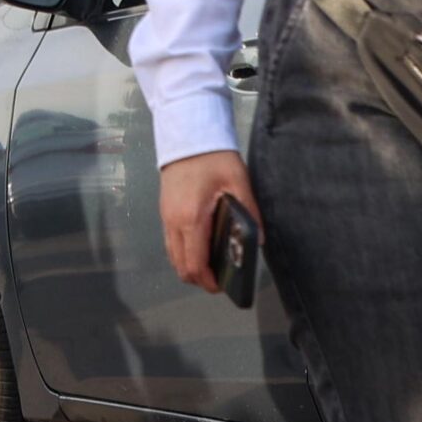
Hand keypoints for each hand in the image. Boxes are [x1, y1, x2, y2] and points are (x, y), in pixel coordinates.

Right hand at [158, 149, 258, 293]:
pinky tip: (201, 246)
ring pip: (172, 255)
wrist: (187, 135)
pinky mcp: (164, 211)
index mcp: (191, 219)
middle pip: (179, 265)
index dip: (208, 281)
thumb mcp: (239, 183)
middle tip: (221, 278)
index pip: (194, 263)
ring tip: (212, 264)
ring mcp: (165, 217)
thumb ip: (249, 212)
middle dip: (199, 278)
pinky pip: (170, 242)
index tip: (224, 286)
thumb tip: (257, 240)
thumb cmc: (213, 158)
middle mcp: (173, 222)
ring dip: (189, 266)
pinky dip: (183, 252)